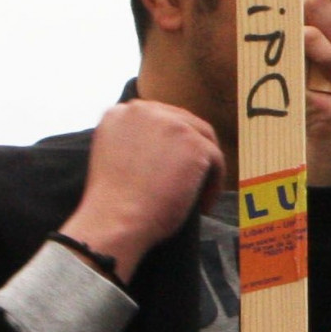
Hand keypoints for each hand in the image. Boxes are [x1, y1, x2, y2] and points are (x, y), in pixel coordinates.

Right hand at [62, 101, 224, 283]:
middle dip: (194, 152)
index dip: (173, 143)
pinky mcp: (194, 142)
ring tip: (198, 197)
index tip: (175, 166)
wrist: (115, 221)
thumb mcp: (117, 156)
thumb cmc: (114, 203)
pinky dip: (213, 185)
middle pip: (186, 124)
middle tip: (194, 180)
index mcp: (119, 113)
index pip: (161, 119)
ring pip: (204, 140)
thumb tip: (170, 142)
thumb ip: (137, 140)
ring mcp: (170, 122)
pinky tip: (202, 206)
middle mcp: (143, 110)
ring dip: (205, 168)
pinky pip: (216, 161)